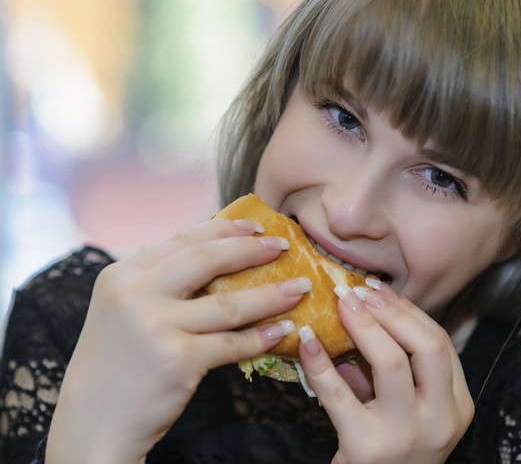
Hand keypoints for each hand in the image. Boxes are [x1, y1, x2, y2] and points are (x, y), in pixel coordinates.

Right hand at [46, 219, 309, 463]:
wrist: (94, 420)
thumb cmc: (117, 363)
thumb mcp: (123, 309)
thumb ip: (159, 281)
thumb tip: (220, 254)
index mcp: (123, 273)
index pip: (184, 239)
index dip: (226, 229)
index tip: (257, 227)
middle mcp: (136, 293)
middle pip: (209, 259)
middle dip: (253, 250)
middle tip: (284, 247)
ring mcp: (157, 326)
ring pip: (230, 303)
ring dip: (272, 294)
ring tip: (299, 288)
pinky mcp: (178, 359)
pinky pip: (232, 343)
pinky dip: (261, 336)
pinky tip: (282, 330)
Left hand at [298, 283, 473, 463]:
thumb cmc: (392, 451)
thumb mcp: (411, 412)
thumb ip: (397, 371)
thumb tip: (363, 313)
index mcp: (458, 407)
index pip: (441, 344)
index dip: (410, 312)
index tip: (381, 292)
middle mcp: (440, 420)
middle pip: (427, 346)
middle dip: (393, 312)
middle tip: (362, 291)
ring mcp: (406, 434)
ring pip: (391, 361)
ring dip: (364, 325)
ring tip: (342, 304)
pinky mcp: (366, 447)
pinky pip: (338, 394)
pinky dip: (319, 362)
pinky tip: (307, 341)